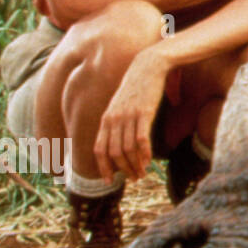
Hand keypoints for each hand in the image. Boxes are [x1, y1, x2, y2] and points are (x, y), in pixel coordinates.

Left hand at [93, 49, 169, 182]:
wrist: (147, 66)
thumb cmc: (136, 85)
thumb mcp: (121, 103)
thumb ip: (117, 120)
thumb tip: (120, 138)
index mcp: (106, 118)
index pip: (99, 149)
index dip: (102, 167)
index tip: (108, 181)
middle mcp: (114, 119)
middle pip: (114, 153)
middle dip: (123, 170)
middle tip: (134, 179)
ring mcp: (128, 116)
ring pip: (127, 149)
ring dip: (135, 166)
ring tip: (142, 174)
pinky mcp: (144, 112)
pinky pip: (141, 139)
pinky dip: (144, 154)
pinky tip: (149, 162)